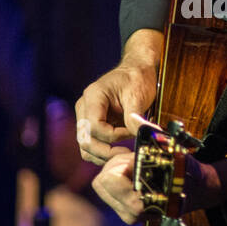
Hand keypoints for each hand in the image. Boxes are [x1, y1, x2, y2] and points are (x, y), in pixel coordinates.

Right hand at [74, 31, 160, 165]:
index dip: (113, 136)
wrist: (136, 70)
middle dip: (106, 152)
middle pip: (85, 140)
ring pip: (85, 146)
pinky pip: (92, 144)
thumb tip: (142, 137)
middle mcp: (84, 107)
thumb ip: (136, 119)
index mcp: (93, 96)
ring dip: (103, 155)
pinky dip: (103, 152)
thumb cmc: (136, 78)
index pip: (94, 126)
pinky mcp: (92, 124)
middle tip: (127, 154)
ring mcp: (85, 117)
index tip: (131, 132)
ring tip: (124, 154)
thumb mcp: (138, 96)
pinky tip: (119, 151)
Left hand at [91, 141, 223, 225]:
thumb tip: (132, 117)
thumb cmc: (185, 170)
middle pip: (102, 180)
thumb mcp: (172, 149)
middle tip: (137, 161)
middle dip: (117, 167)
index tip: (138, 159)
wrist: (196, 189)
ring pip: (102, 183)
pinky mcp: (123, 210)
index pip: (110, 179)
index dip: (123, 163)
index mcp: (141, 204)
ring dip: (117, 171)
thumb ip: (151, 135)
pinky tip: (134, 174)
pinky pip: (106, 188)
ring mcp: (127, 214)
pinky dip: (117, 177)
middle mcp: (132, 213)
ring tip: (137, 167)